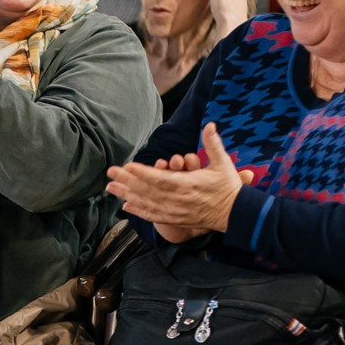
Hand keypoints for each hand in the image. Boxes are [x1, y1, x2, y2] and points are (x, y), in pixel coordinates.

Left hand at [104, 123, 252, 234]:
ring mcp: (175, 211)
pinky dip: (139, 211)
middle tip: (110, 173)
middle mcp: (178, 200)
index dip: (142, 173)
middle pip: (147, 190)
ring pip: (146, 203)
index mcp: (188, 185)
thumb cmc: (228, 187)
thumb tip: (209, 124)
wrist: (235, 214)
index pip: (160, 178)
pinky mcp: (175, 219)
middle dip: (127, 181)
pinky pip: (153, 216)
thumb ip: (213, 144)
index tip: (127, 166)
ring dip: (127, 195)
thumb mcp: (222, 163)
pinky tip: (126, 206)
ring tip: (110, 188)